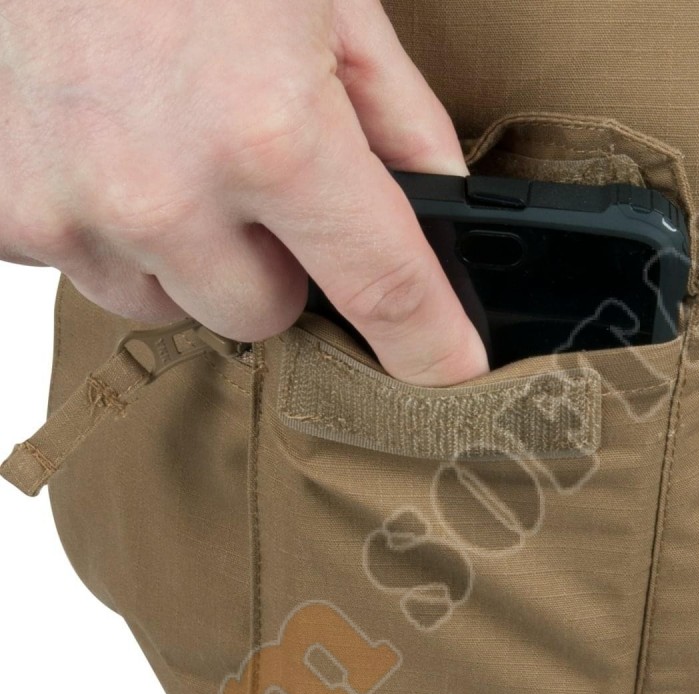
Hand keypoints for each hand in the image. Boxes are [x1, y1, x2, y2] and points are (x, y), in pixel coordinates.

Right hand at [0, 0, 487, 385]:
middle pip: (262, 315)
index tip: (453, 373)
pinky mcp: (7, 213)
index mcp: (271, 134)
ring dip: (187, 253)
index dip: (430, 343)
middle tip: (255, 179)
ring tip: (171, 149)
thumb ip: (397, 115)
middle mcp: (166, 194)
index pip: (382, 288)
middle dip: (275, 264)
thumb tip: (438, 200)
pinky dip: (108, 230)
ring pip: (171, 305)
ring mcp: (74, 211)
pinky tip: (107, 149)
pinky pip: (89, 271)